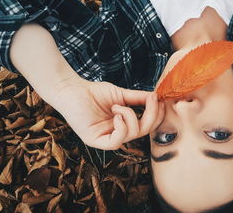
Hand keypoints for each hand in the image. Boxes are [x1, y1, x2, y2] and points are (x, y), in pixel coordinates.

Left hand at [50, 76, 164, 149]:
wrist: (72, 89)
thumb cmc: (94, 92)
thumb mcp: (121, 95)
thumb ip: (139, 99)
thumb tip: (158, 97)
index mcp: (124, 125)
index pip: (147, 125)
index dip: (157, 115)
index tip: (160, 100)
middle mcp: (117, 134)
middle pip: (144, 132)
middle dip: (151, 115)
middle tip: (151, 100)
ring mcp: (106, 139)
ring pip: (132, 135)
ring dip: (130, 116)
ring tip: (117, 105)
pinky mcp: (95, 141)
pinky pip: (116, 142)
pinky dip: (121, 127)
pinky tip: (115, 114)